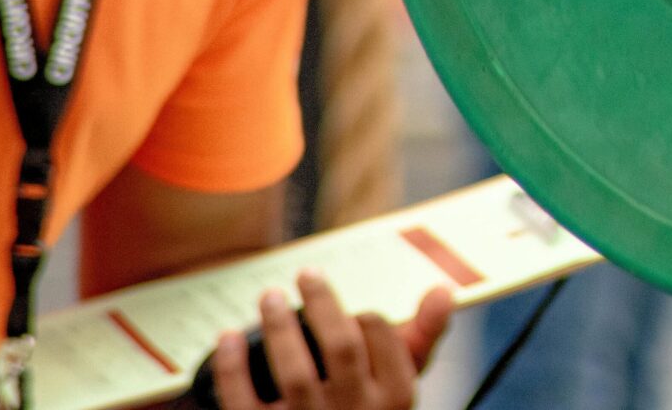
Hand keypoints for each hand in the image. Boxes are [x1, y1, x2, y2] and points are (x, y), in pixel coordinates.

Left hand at [207, 273, 451, 409]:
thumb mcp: (402, 385)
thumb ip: (423, 338)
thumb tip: (443, 290)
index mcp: (397, 397)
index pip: (381, 336)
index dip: (363, 315)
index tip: (351, 311)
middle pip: (339, 345)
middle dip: (321, 303)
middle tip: (306, 274)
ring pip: (294, 371)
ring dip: (278, 327)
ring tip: (268, 297)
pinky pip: (243, 398)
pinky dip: (232, 366)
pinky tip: (228, 337)